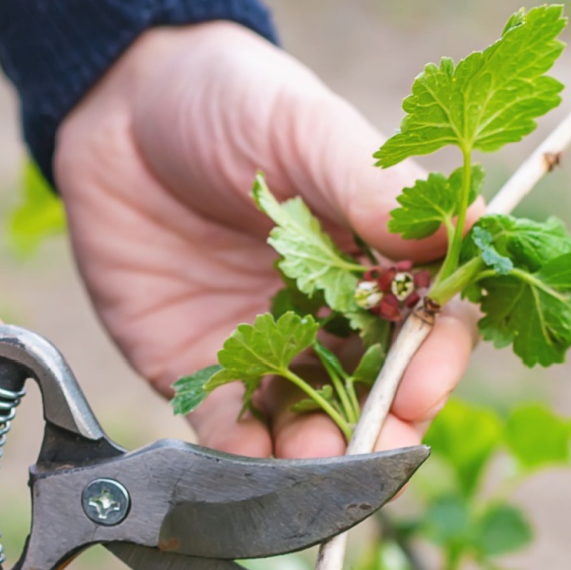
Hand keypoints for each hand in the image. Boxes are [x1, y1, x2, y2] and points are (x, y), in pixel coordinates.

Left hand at [56, 21, 476, 458]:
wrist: (116, 106)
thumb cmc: (229, 98)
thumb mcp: (304, 127)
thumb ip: (369, 185)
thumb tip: (454, 235)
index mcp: (380, 257)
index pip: (430, 326)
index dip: (434, 362)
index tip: (421, 387)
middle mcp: (334, 314)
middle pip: (377, 393)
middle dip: (382, 430)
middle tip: (375, 453)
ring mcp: (269, 348)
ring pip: (310, 424)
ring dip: (318, 460)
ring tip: (311, 471)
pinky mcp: (200, 370)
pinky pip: (229, 430)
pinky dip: (242, 459)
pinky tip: (248, 469)